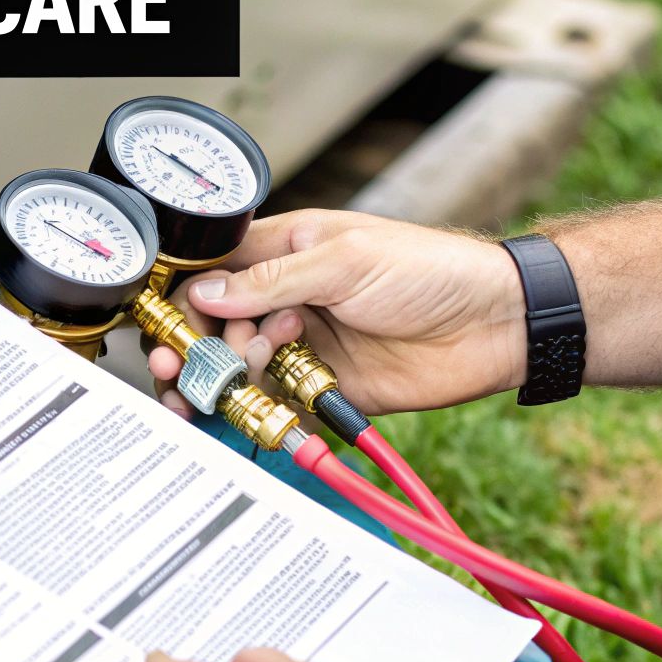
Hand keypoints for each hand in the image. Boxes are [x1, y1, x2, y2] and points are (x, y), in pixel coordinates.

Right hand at [146, 210, 527, 416]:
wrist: (494, 323)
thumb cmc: (432, 271)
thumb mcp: (346, 261)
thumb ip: (271, 280)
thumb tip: (204, 294)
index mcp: (286, 251)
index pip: (213, 270)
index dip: (183, 297)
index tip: (167, 323)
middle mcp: (286, 297)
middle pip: (213, 326)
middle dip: (192, 346)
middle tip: (182, 366)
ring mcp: (303, 343)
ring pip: (236, 368)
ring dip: (221, 378)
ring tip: (230, 379)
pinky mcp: (321, 387)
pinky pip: (273, 401)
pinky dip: (253, 409)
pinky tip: (244, 410)